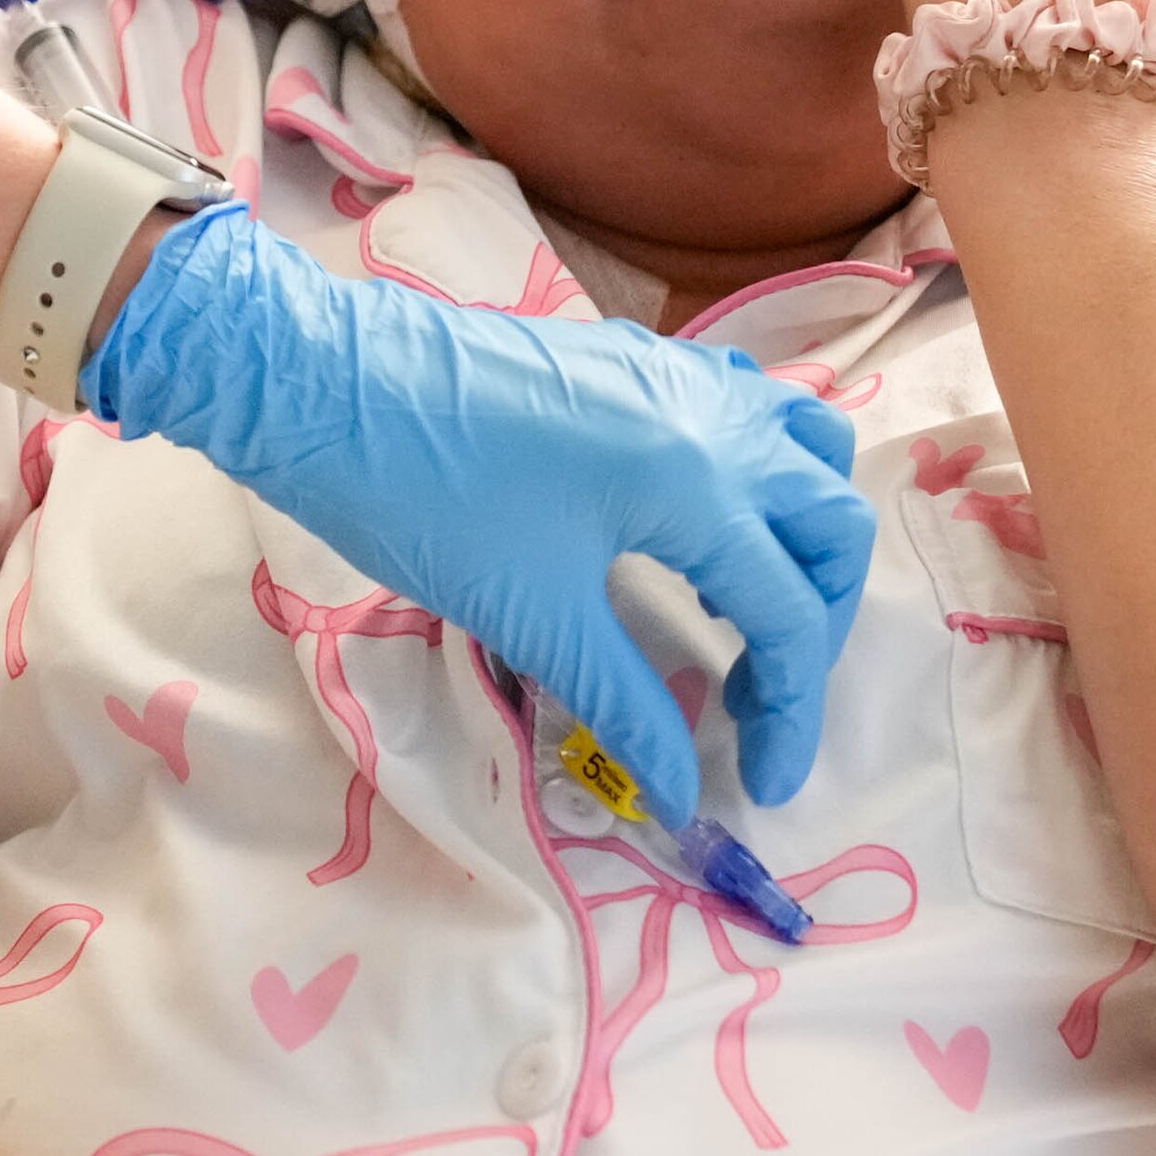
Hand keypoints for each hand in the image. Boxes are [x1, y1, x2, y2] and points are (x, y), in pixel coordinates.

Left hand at [84, 203, 873, 805]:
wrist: (326, 384)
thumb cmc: (425, 501)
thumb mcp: (533, 617)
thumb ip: (626, 706)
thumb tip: (682, 795)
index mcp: (703, 482)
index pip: (788, 613)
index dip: (788, 712)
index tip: (764, 786)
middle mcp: (718, 416)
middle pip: (829, 525)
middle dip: (814, 621)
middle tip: (761, 694)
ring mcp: (681, 374)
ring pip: (803, 452)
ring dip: (797, 537)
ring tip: (737, 611)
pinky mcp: (637, 359)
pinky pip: (745, 412)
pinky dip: (754, 478)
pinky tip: (693, 530)